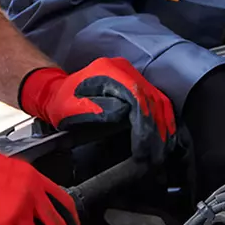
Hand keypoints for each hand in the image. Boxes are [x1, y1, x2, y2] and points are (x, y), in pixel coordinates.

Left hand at [18, 58, 176, 163]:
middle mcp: (125, 69)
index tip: (144, 148)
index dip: (144, 124)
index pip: (137, 97)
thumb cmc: (62, 103)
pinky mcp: (137, 83)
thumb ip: (96, 110)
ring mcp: (133, 75)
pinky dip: (164, 120)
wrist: (57, 90)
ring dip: (164, 127)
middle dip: (157, 130)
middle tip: (158, 156)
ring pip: (159, 100)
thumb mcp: (71, 108)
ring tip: (164, 151)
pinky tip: (166, 137)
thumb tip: (124, 113)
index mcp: (109, 71)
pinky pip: (158, 101)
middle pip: (152, 99)